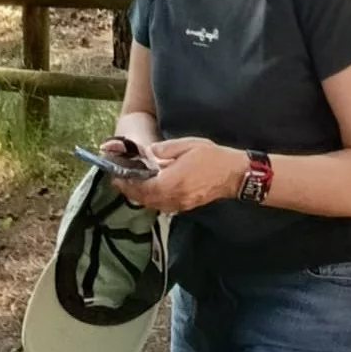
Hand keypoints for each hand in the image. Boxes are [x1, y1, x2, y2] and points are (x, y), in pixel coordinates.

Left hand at [117, 137, 245, 212]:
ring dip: (140, 197)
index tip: (116, 176)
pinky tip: (150, 190)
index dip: (127, 183)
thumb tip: (150, 152)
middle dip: (129, 191)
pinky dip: (151, 200)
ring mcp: (179, 204)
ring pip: (152, 205)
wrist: (234, 174)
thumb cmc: (212, 157)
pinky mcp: (185, 206)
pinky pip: (162, 206)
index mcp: (170, 182)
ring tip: (131, 185)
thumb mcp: (188, 145)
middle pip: (144, 199)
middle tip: (119, 181)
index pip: (142, 187)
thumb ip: (166, 149)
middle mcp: (172, 197)